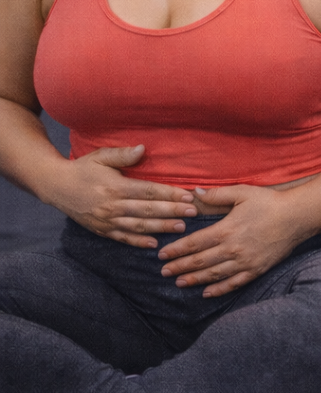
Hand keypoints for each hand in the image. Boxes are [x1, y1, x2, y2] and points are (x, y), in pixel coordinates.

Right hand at [49, 145, 196, 247]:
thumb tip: (143, 148)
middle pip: (147, 210)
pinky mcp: (101, 230)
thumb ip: (123, 154)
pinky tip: (154, 244)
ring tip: (181, 227)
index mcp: (115, 187)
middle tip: (193, 212)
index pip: (148, 191)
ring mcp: (106, 221)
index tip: (188, 195)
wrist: (56, 187)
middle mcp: (112, 206)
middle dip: (172, 211)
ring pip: (138, 226)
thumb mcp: (101, 156)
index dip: (169, 194)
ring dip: (161, 228)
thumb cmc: (83, 168)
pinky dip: (138, 242)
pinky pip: (122, 238)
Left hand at [157, 184, 305, 296]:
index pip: (194, 243)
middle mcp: (233, 249)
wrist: (298, 216)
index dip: (176, 250)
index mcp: (226, 229)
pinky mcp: (256, 269)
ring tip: (179, 282)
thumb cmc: (269, 202)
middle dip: (180, 267)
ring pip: (214, 275)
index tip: (161, 255)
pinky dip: (219, 290)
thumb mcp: (242, 192)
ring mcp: (245, 262)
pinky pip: (234, 283)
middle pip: (200, 261)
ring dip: (194, 279)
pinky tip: (207, 293)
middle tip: (163, 272)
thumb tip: (194, 192)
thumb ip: (217, 194)